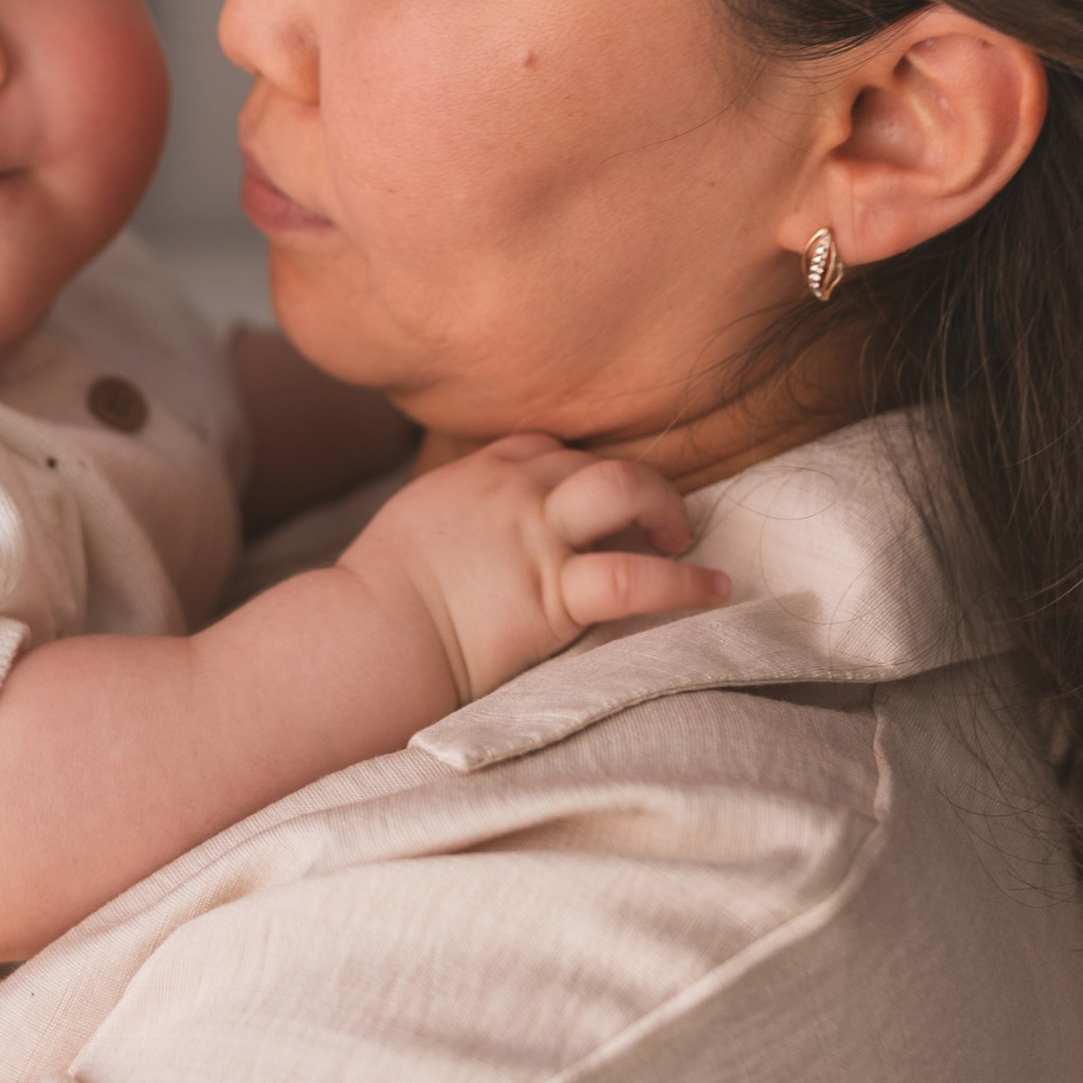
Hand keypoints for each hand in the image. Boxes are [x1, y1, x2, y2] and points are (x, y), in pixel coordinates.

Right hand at [340, 436, 726, 706]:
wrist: (368, 636)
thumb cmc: (374, 600)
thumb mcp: (407, 529)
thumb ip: (448, 519)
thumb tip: (464, 544)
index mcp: (474, 476)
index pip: (541, 446)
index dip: (575, 465)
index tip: (589, 496)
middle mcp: (511, 494)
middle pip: (593, 460)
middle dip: (634, 483)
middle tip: (654, 518)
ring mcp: (535, 538)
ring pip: (623, 488)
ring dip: (664, 506)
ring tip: (682, 537)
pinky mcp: (552, 593)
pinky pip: (632, 577)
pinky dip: (684, 582)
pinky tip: (715, 589)